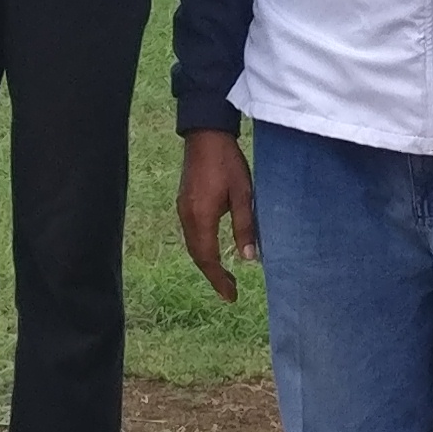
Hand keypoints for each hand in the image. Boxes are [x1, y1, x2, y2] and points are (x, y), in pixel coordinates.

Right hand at [176, 130, 259, 300]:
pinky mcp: (184, 202)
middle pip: (197, 255)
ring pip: (193, 245)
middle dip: (213, 275)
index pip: (208, 258)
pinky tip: (213, 250)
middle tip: (230, 291)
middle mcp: (187, 217)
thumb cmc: (227, 162)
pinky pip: (191, 234)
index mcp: (201, 217)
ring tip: (224, 275)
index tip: (231, 296)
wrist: (205, 135)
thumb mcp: (243, 194)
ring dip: (207, 262)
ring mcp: (183, 209)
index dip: (219, 279)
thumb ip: (245, 227)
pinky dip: (202, 248)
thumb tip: (249, 259)